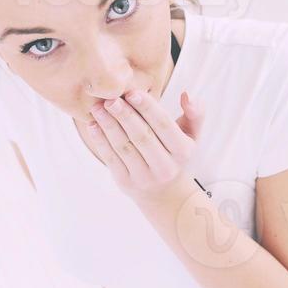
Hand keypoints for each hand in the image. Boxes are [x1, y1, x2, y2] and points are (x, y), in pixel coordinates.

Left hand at [86, 88, 204, 204]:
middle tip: (110, 99)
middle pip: (142, 136)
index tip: (132, 92)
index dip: (148, 108)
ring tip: (98, 108)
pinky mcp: (126, 183)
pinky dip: (101, 141)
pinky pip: (111, 159)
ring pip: (124, 147)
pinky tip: (93, 126)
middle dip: (125, 115)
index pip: (164, 125)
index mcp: (182, 151)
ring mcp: (144, 176)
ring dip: (109, 126)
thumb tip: (187, 95)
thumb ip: (194, 114)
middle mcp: (165, 166)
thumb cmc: (175, 156)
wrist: (165, 194)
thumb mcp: (191, 137)